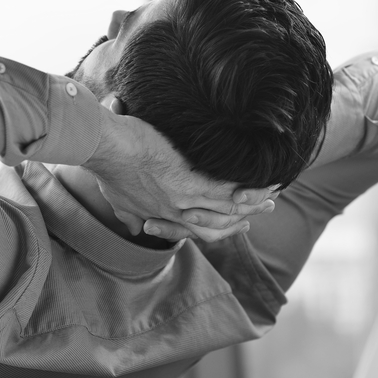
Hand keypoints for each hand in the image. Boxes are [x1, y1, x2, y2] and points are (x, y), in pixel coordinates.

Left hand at [84, 108, 276, 241]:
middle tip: (263, 209)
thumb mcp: (116, 198)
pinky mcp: (192, 180)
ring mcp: (185, 198)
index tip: (233, 224)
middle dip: (243, 218)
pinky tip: (266, 177)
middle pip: (218, 224)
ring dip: (253, 202)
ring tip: (273, 195)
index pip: (195, 229)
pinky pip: (229, 188)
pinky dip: (250, 185)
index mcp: (161, 215)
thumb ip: (129, 213)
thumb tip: (134, 226)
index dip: (217, 228)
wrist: (104, 148)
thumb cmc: (105, 167)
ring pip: (228, 208)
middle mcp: (176, 212)